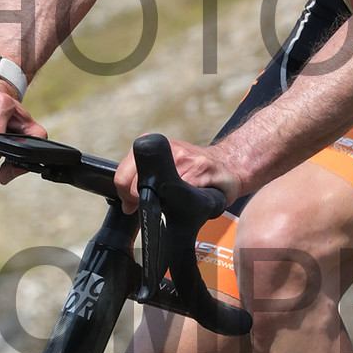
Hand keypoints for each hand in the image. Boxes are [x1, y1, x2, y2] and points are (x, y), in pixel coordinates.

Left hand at [111, 135, 241, 214]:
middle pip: (137, 184)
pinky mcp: (201, 169)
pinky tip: (188, 200)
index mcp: (154, 146)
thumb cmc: (196, 170)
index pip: (123, 174)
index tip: (133, 204)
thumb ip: (142, 183)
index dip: (126, 195)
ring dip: (163, 203)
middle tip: (154, 205)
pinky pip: (180, 194)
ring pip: (158, 190)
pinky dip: (180, 203)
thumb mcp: (166, 169)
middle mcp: (168, 149)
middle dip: (141, 200)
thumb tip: (127, 206)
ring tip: (175, 200)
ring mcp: (184, 158)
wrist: (229, 165)